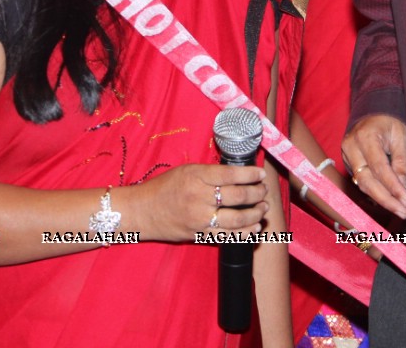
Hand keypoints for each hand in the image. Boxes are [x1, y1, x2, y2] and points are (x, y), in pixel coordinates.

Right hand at [121, 164, 270, 242]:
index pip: (232, 174)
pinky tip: (254, 227)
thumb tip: (237, 174)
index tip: (261, 174)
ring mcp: (200, 218)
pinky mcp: (199, 234)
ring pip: (237, 219)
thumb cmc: (163, 187)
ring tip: (263, 208)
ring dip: (255, 214)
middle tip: (264, 191)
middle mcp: (200, 197)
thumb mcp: (186, 171)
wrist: (141, 211)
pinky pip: (227, 235)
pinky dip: (244, 233)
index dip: (251, 174)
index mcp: (197, 176)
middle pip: (239, 196)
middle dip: (257, 194)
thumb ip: (210, 173)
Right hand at [342, 115, 405, 218]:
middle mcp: (351, 147)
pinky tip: (390, 201)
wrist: (371, 112)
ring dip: (383, 200)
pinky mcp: (347, 163)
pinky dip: (376, 193)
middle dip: (387, 200)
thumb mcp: (401, 136)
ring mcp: (346, 155)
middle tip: (404, 212)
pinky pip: (361, 182)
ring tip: (401, 209)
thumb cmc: (389, 122)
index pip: (380, 168)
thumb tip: (403, 188)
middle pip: (367, 182)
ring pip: (363, 185)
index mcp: (366, 136)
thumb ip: (401, 162)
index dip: (394, 188)